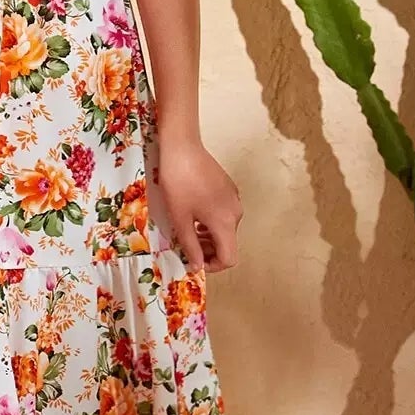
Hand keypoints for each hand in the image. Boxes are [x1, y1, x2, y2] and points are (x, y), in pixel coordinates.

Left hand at [155, 136, 241, 273]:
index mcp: (226, 223)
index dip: (212, 266)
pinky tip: (192, 213)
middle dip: (208, 251)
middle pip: (228, 243)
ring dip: (208, 236)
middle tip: (185, 248)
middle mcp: (236, 212)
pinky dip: (210, 221)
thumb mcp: (180, 218)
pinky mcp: (229, 188)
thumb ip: (190, 245)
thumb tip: (197, 266)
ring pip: (225, 228)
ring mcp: (234, 198)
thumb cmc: (178, 183)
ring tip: (186, 230)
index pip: (229, 258)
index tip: (193, 262)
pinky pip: (224, 213)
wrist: (182, 148)